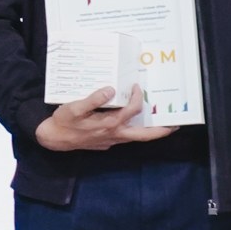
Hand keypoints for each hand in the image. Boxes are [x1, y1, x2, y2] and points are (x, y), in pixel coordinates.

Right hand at [32, 86, 173, 152]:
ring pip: (138, 138)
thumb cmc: (64, 122)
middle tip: (177, 124)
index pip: (132, 110)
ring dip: (152, 132)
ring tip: (163, 124)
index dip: (137, 97)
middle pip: (145, 135)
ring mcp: (112, 140)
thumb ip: (93, 98)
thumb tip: (110, 90)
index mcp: (110, 124)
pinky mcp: (108, 142)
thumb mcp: (74, 107)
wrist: (54, 139)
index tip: (136, 87)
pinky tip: (136, 123)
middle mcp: (115, 134)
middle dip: (162, 130)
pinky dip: (137, 131)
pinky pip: (128, 137)